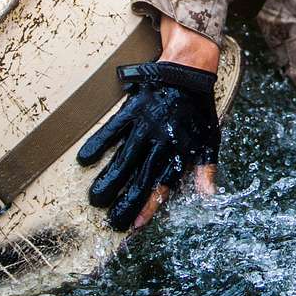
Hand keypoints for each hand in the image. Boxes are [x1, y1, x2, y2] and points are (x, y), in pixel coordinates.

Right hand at [77, 61, 220, 231]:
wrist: (188, 71)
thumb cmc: (198, 109)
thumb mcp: (210, 140)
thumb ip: (206, 169)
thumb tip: (208, 195)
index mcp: (179, 153)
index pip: (163, 186)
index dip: (150, 206)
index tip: (135, 224)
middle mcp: (160, 143)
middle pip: (140, 178)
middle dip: (125, 202)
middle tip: (111, 220)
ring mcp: (144, 127)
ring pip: (124, 159)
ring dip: (109, 180)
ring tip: (95, 198)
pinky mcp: (131, 110)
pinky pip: (112, 130)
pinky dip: (98, 144)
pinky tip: (85, 160)